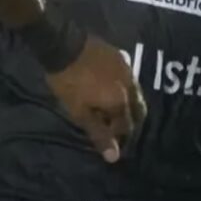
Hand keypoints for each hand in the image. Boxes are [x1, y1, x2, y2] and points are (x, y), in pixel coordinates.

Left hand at [45, 35, 145, 163]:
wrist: (63, 43)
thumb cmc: (69, 82)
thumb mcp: (80, 112)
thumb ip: (99, 134)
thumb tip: (114, 157)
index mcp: (122, 101)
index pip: (128, 126)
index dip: (118, 135)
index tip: (106, 138)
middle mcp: (130, 85)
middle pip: (137, 108)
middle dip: (129, 120)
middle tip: (113, 125)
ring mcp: (127, 68)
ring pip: (134, 91)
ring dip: (126, 102)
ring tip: (110, 107)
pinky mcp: (119, 55)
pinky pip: (127, 76)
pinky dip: (121, 86)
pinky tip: (108, 86)